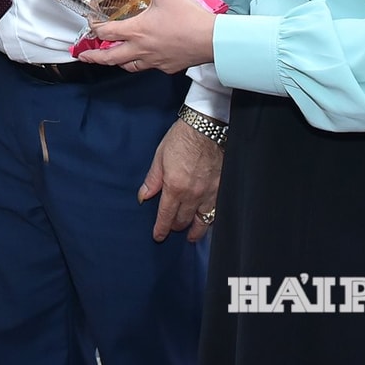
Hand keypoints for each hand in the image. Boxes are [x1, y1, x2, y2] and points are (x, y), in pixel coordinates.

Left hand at [79, 0, 216, 72]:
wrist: (213, 40)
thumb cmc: (191, 18)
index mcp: (137, 31)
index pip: (106, 33)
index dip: (95, 28)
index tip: (91, 24)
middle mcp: (142, 49)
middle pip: (110, 57)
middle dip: (94, 56)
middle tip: (84, 56)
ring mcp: (154, 60)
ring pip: (129, 66)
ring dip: (117, 61)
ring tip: (111, 59)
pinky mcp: (167, 67)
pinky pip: (148, 67)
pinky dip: (140, 63)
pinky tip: (142, 58)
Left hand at [141, 118, 223, 242]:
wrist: (206, 128)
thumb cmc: (181, 139)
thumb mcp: (159, 157)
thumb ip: (152, 180)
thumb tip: (143, 197)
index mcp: (174, 187)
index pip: (166, 215)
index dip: (161, 229)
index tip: (158, 236)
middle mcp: (192, 194)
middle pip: (183, 220)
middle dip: (175, 227)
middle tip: (171, 229)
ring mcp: (209, 193)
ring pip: (202, 221)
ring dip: (195, 230)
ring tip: (191, 236)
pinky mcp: (221, 189)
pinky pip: (216, 211)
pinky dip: (210, 220)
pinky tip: (208, 222)